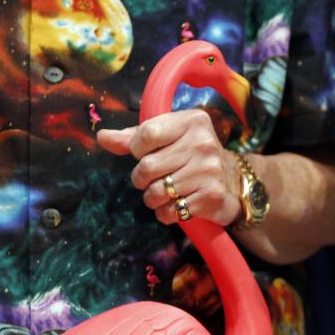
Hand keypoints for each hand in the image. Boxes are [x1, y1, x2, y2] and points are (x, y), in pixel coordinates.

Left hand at [97, 109, 242, 226]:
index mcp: (192, 121)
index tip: (146, 153)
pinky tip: (177, 205)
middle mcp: (203, 143)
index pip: (146, 134)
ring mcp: (209, 170)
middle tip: (154, 178)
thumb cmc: (191, 155)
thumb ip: (134, 137)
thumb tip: (102, 137)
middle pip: (147, 166)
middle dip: (142, 178)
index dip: (137, 149)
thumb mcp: (168, 138)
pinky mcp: (212, 196)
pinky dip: (166, 213)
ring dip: (153, 198)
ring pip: (156, 192)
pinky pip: (170, 211)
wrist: (233, 181)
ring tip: (165, 193)